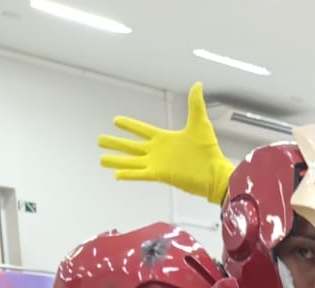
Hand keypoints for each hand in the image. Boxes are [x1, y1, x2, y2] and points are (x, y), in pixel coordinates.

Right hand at [99, 82, 233, 204]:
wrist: (214, 173)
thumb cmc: (209, 151)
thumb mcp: (200, 123)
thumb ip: (195, 104)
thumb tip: (197, 84)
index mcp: (164, 139)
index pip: (141, 130)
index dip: (129, 125)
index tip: (116, 120)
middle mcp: (157, 152)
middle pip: (131, 146)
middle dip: (115, 143)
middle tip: (99, 140)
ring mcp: (157, 164)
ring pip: (131, 161)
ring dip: (116, 160)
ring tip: (101, 159)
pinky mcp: (160, 175)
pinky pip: (140, 174)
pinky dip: (128, 174)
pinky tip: (115, 175)